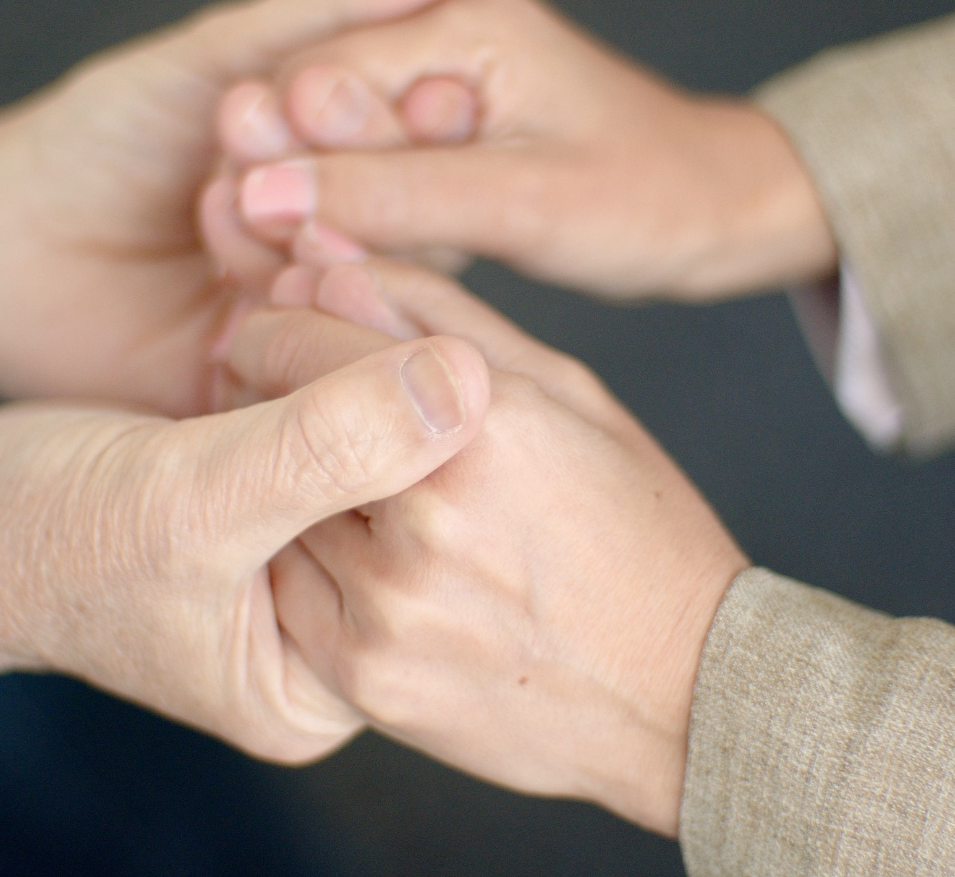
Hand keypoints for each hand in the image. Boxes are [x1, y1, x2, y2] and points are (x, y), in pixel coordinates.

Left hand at [0, 0, 490, 412]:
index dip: (430, 122)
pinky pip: (323, 359)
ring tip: (222, 203)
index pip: (429, 146)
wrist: (7, 246)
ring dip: (307, 238)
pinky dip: (286, 311)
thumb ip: (337, 7)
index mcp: (350, 162)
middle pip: (412, 221)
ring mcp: (320, 309)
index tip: (440, 99)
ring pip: (371, 288)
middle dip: (362, 177)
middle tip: (282, 141)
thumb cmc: (105, 139)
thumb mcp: (223, 56)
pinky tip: (231, 282)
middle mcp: (346, 237)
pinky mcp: (287, 380)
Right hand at [0, 334, 487, 761]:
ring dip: (361, 337)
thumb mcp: (193, 501)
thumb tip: (465, 386)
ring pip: (397, 429)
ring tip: (300, 288)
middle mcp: (347, 615)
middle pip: (429, 483)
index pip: (442, 548)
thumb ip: (326, 450)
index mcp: (335, 676)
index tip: (399, 332)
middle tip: (332, 291)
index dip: (438, 426)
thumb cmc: (52, 538)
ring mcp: (326, 547)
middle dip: (392, 368)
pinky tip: (302, 290)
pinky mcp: (302, 488)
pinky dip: (334, 333)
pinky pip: (355, 404)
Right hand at [211, 0, 835, 301]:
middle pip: (321, 109)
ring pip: (343, 149)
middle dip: (293, 183)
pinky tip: (349, 263)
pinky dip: (363, 221)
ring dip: (323, 209)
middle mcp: (444, 40)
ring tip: (299, 271)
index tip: (252, 225)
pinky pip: (381, 176)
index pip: (325, 79)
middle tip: (267, 255)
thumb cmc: (651, 196)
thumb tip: (270, 194)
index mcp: (464, 23)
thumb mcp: (524, 201)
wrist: (715, 212)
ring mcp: (446, 88)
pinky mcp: (452, 139)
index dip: (280, 154)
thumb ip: (395, 194)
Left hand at [224, 257, 749, 835]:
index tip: (286, 329)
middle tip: (322, 407)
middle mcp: (427, 517)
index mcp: (482, 423)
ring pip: (275, 508)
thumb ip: (441, 315)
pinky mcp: (367, 678)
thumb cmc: (635, 526)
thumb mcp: (566, 392)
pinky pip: (288, 593)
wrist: (681, 688)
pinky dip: (310, 563)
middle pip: (273, 421)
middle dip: (281, 398)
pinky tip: (375, 562)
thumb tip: (328, 266)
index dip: (282, 326)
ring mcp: (390, 608)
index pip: (303, 339)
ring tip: (365, 491)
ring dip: (296, 484)